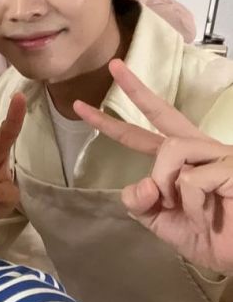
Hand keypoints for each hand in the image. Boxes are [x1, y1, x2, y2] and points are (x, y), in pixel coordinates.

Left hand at [74, 58, 232, 273]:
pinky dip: (191, 204)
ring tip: (180, 206)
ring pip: (171, 149)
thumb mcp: (160, 221)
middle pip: (164, 113)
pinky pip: (192, 178)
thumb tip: (141, 182)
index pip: (141, 136)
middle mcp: (199, 150)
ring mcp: (218, 155)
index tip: (83, 107)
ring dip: (165, 182)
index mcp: (179, 162)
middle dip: (135, 90)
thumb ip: (139, 202)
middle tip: (114, 66)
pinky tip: (205, 216)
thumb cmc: (207, 236)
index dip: (112, 123)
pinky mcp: (231, 166)